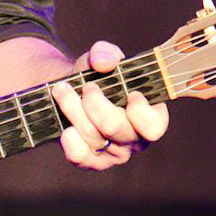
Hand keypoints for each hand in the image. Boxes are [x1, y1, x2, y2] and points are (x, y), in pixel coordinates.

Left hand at [52, 41, 168, 170]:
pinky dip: (70, 142)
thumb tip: (103, 61)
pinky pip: (81, 158)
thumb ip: (106, 53)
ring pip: (94, 137)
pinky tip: (65, 128)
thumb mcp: (102, 59)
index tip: (129, 92)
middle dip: (95, 104)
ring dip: (73, 110)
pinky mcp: (92, 162)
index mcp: (150, 116)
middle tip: (86, 86)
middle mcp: (135, 139)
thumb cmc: (97, 78)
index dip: (140, 111)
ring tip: (62, 90)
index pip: (154, 126)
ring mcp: (113, 153)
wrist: (72, 95)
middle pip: (116, 128)